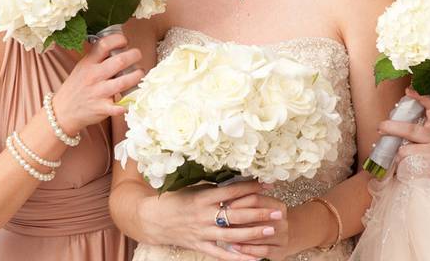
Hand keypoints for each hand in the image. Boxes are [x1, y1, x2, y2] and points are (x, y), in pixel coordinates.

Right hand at [52, 32, 143, 134]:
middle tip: (138, 57)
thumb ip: (99, 57)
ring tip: (139, 74)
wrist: (62, 111)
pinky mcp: (102, 108)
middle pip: (120, 61)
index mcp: (88, 63)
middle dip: (134, 56)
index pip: (104, 44)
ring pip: (124, 82)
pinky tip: (131, 101)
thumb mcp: (82, 67)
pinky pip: (118, 107)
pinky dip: (127, 105)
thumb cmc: (77, 86)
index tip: (125, 42)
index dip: (119, 40)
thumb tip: (120, 45)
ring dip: (137, 76)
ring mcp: (98, 93)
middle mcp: (93, 76)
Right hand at [144, 180, 286, 259]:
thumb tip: (234, 177)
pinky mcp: (199, 245)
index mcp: (203, 197)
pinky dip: (237, 257)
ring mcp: (202, 232)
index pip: (232, 191)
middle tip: (278, 210)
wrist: (151, 219)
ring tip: (272, 230)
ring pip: (232, 234)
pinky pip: (221, 253)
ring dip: (254, 233)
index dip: (252, 187)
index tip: (268, 183)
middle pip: (237, 214)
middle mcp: (204, 215)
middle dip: (259, 212)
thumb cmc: (173, 199)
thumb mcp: (191, 187)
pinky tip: (253, 258)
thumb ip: (212, 186)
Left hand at [378, 88, 429, 162]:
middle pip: (411, 130)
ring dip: (396, 154)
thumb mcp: (419, 138)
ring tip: (396, 157)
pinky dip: (400, 165)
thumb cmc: (421, 154)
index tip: (408, 90)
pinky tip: (403, 168)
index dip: (422, 96)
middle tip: (380, 127)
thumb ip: (410, 127)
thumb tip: (390, 120)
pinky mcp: (429, 166)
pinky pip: (405, 164)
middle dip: (392, 128)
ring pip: (405, 150)